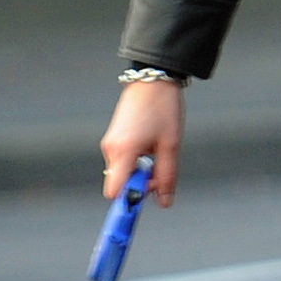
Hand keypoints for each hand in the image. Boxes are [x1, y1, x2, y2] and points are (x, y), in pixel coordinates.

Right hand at [101, 79, 183, 206]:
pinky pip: (121, 161)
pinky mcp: (112, 138)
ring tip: (156, 151)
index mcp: (124, 151)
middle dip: (139, 185)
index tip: (143, 202)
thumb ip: (166, 176)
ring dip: (138, 172)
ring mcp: (110, 143)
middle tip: (159, 171)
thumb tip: (164, 201)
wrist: (152, 79)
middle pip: (120, 184)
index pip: (115, 192)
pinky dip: (134, 161)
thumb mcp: (170, 145)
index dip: (128, 200)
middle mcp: (111, 149)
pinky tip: (149, 145)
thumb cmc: (162, 108)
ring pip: (121, 172)